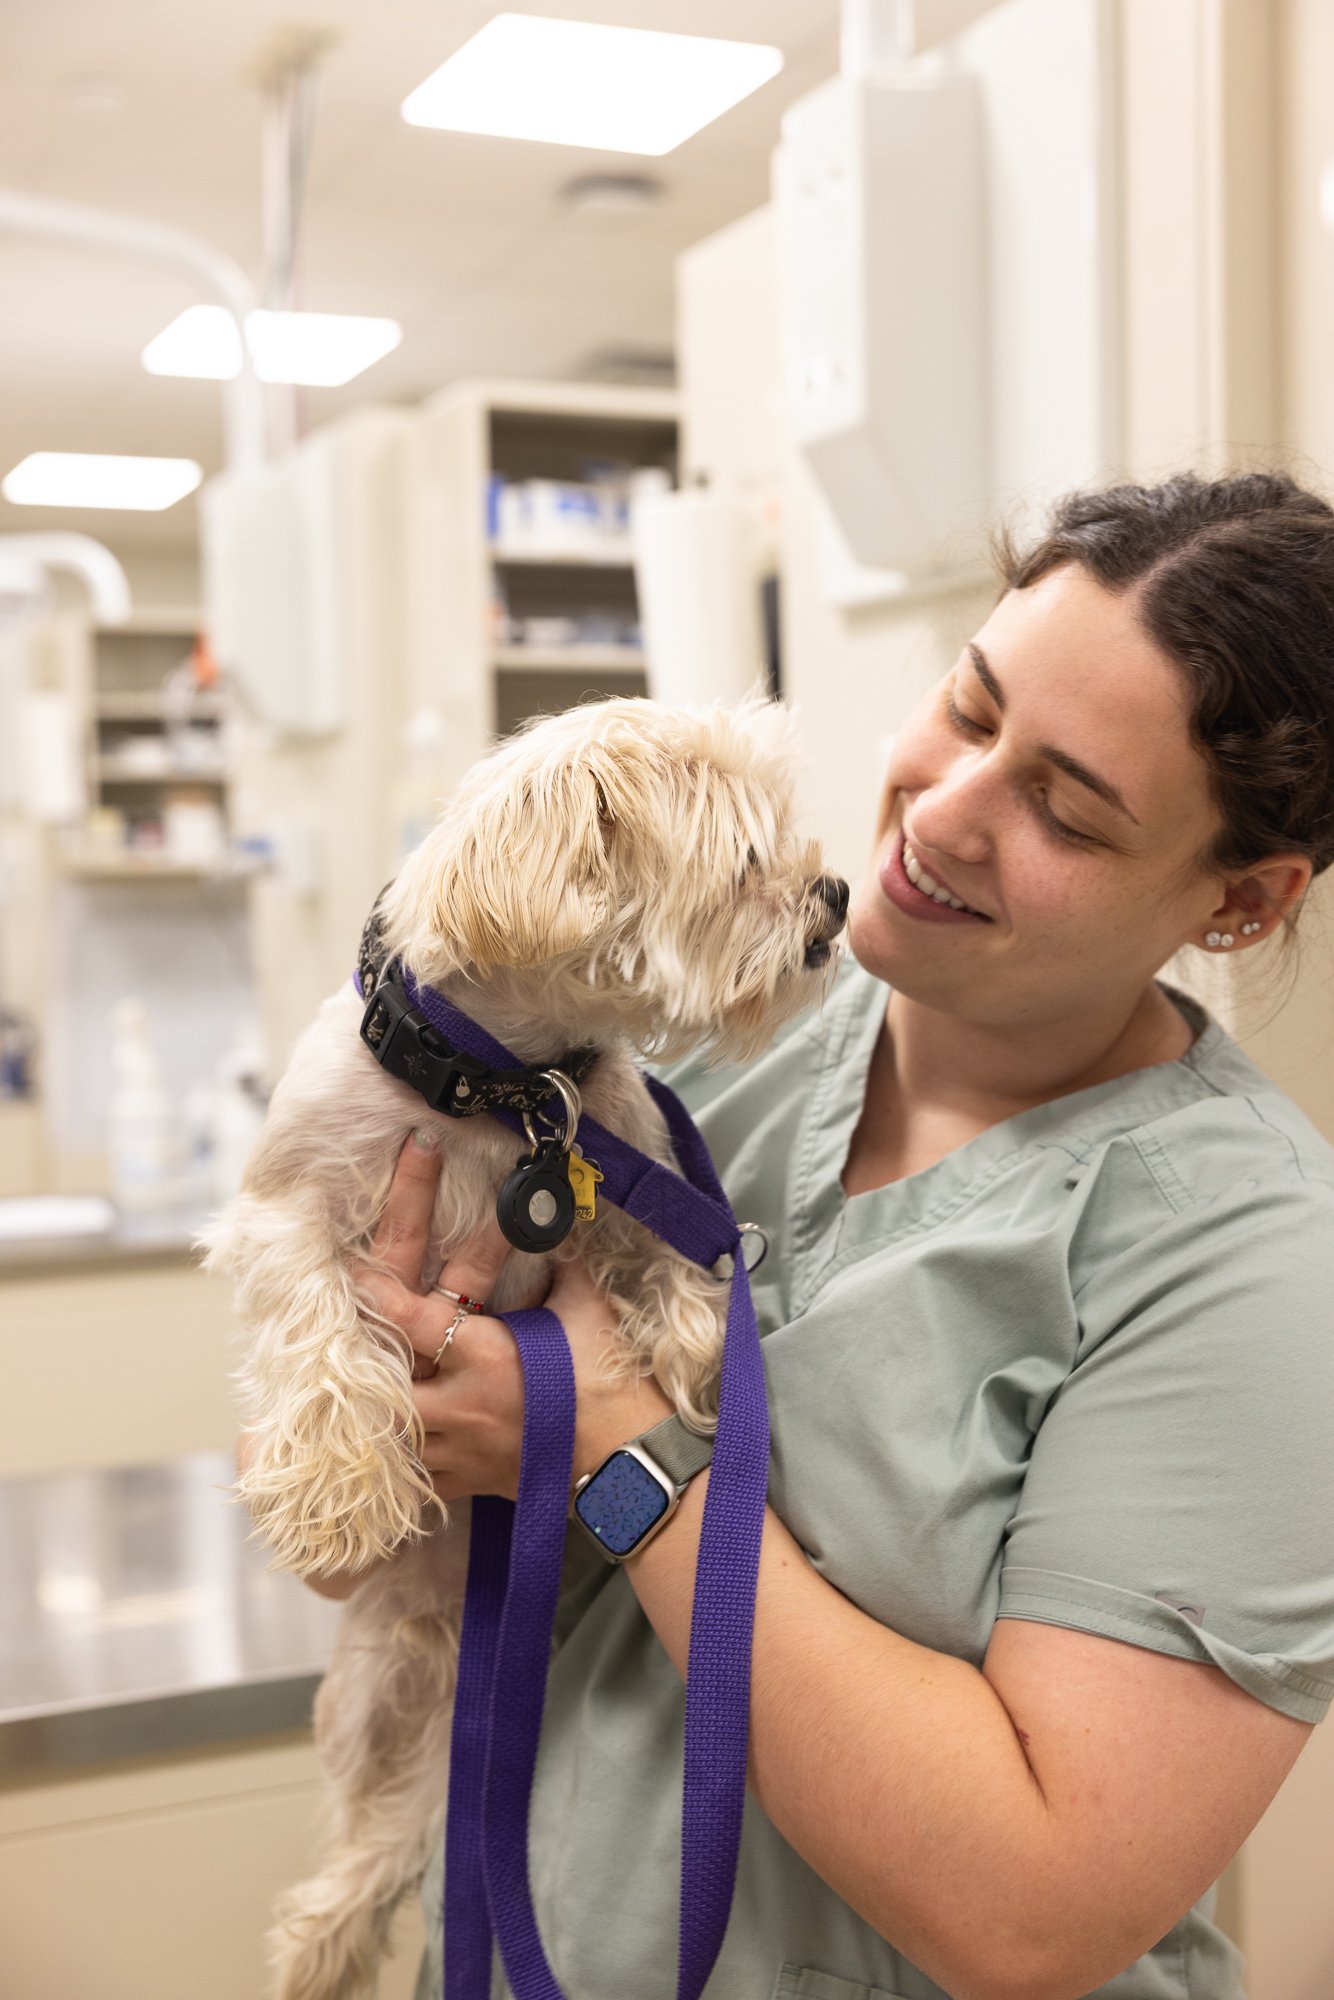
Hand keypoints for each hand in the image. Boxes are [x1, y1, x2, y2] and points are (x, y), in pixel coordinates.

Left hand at [354, 1134, 670, 1503]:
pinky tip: (376, 1455)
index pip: (413, 1320)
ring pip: (386, 1440)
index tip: (350, 1271)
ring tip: (336, 1406)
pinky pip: (413, 1482)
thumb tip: (552, 1221)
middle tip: (328, 1349)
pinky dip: (392, 1468)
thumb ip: (561, 1265)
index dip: (376, 1293)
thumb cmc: (613, 1377)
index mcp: (486, 1355)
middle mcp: (461, 1405)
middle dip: (356, 1370)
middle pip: (381, 1389)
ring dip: (367, 1420)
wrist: (631, 1461)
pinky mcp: (468, 1484)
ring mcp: (460, 1451)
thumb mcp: (587, 1309)